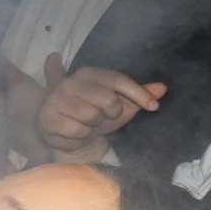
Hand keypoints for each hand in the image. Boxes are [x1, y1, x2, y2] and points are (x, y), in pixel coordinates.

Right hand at [36, 55, 162, 163]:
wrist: (70, 136)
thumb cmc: (95, 115)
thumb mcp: (120, 104)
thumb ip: (139, 93)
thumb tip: (163, 88)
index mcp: (87, 73)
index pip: (117, 79)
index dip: (139, 93)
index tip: (154, 106)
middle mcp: (69, 82)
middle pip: (108, 99)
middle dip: (111, 113)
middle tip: (102, 116)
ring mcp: (56, 99)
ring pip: (93, 116)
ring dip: (94, 125)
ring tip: (86, 123)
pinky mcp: (48, 118)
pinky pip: (79, 130)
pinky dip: (81, 135)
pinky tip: (75, 131)